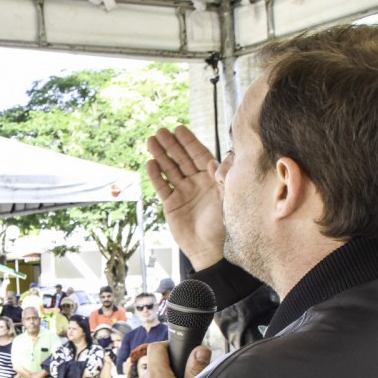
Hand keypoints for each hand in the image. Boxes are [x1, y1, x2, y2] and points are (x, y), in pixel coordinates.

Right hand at [145, 125, 224, 270]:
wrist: (209, 249)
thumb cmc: (222, 225)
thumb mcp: (226, 199)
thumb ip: (221, 179)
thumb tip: (213, 161)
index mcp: (211, 178)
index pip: (198, 154)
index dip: (188, 142)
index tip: (179, 128)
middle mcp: (196, 182)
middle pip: (181, 159)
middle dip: (171, 145)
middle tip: (160, 131)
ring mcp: (183, 192)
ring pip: (169, 169)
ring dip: (161, 155)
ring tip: (151, 141)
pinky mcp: (171, 204)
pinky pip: (162, 186)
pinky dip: (156, 176)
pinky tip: (150, 164)